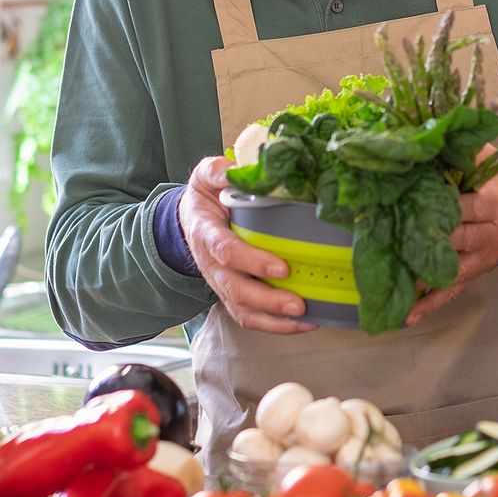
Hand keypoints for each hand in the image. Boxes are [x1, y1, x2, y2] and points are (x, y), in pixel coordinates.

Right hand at [176, 157, 316, 334]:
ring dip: (274, 319)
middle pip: (236, 289)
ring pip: (243, 309)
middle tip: (298, 303)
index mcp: (206, 233)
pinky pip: (251, 318)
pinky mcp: (233, 296)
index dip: (251, 261)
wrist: (191, 219)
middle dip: (268, 300)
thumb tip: (233, 170)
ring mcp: (221, 283)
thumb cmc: (207, 196)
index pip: (225, 251)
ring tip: (305, 318)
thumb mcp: (207, 176)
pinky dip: (276, 326)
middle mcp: (212, 265)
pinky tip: (305, 323)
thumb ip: (217, 171)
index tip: (281, 267)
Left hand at [404, 160, 497, 326]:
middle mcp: (490, 233)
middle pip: (457, 239)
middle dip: (427, 241)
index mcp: (495, 202)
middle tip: (392, 241)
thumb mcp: (493, 161)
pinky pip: (453, 292)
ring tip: (395, 284)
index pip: (466, 207)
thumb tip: (433, 137)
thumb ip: (468, 152)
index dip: (440, 207)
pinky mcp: (475, 274)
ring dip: (424, 277)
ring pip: (452, 270)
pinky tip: (408, 315)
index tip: (410, 204)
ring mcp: (482, 258)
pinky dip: (431, 304)